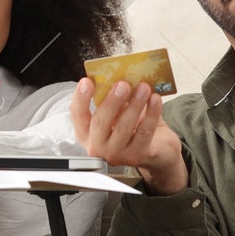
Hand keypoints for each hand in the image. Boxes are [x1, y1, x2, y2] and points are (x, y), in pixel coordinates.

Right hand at [69, 77, 187, 194]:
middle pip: (100, 123)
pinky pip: (144, 132)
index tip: (87, 82)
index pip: (78, 115)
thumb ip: (114, 99)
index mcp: (87, 132)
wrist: (156, 149)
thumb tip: (119, 79)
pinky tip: (155, 100)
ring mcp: (116, 154)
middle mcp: (97, 146)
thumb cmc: (133, 127)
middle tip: (123, 84)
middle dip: (112, 102)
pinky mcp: (137, 156)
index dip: (80, 98)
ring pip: (124, 128)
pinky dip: (151, 114)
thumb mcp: (118, 113)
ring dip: (135, 104)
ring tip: (144, 87)